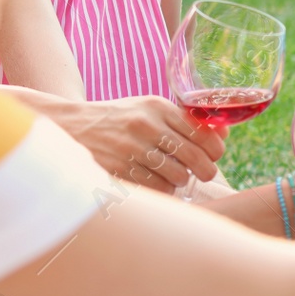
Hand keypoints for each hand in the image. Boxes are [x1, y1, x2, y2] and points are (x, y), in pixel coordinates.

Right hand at [45, 95, 224, 191]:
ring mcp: (130, 149)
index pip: (202, 132)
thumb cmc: (120, 120)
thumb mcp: (149, 110)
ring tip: (174, 175)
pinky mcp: (118, 169)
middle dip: (206, 170)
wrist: (70, 127)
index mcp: (157, 106)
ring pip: (178, 176)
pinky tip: (157, 181)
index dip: (216, 149)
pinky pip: (157, 188)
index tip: (215, 155)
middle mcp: (146, 125)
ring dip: (181, 180)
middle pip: (195, 157)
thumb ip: (185, 120)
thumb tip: (225, 133)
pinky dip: (163, 189)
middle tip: (205, 173)